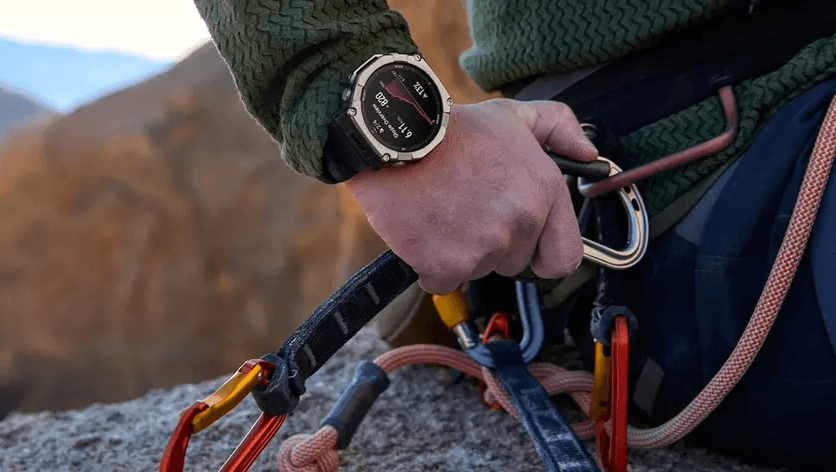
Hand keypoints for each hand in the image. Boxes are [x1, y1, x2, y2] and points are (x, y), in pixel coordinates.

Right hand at [344, 98, 597, 293]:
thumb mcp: (512, 115)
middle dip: (494, 245)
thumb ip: (558, 127)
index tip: (526, 245)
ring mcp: (483, 247)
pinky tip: (422, 232)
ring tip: (441, 213)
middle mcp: (520, 223)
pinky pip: (443, 281)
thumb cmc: (453, 129)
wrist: (395, 139)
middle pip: (514, 263)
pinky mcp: (445, 265)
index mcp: (544, 192)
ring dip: (461, 253)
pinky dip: (431, 266)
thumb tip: (588, 154)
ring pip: (478, 270)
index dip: (543, 253)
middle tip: (467, 210)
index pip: (564, 257)